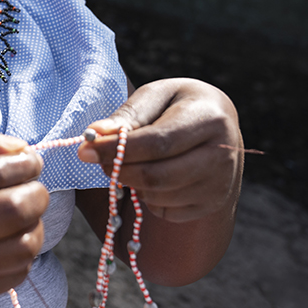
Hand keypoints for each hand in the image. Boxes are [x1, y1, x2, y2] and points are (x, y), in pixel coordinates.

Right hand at [0, 123, 49, 307]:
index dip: (24, 162)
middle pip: (13, 208)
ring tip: (24, 212)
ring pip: (24, 244)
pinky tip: (11, 238)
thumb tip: (19, 148)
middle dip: (36, 191)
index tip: (30, 160)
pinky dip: (26, 251)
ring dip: (36, 222)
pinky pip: (20, 271)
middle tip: (32, 185)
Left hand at [78, 78, 241, 223]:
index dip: (118, 149)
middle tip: (99, 160)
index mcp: (210, 119)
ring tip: (133, 161)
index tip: (86, 150)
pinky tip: (154, 175)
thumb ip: (128, 115)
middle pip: (157, 176)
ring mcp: (220, 185)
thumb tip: (95, 134)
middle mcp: (222, 155)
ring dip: (133, 183)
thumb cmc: (180, 106)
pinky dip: (148, 197)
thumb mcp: (156, 97)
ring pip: (158, 197)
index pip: (158, 142)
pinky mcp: (213, 205)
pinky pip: (166, 211)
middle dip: (119, 170)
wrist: (219, 129)